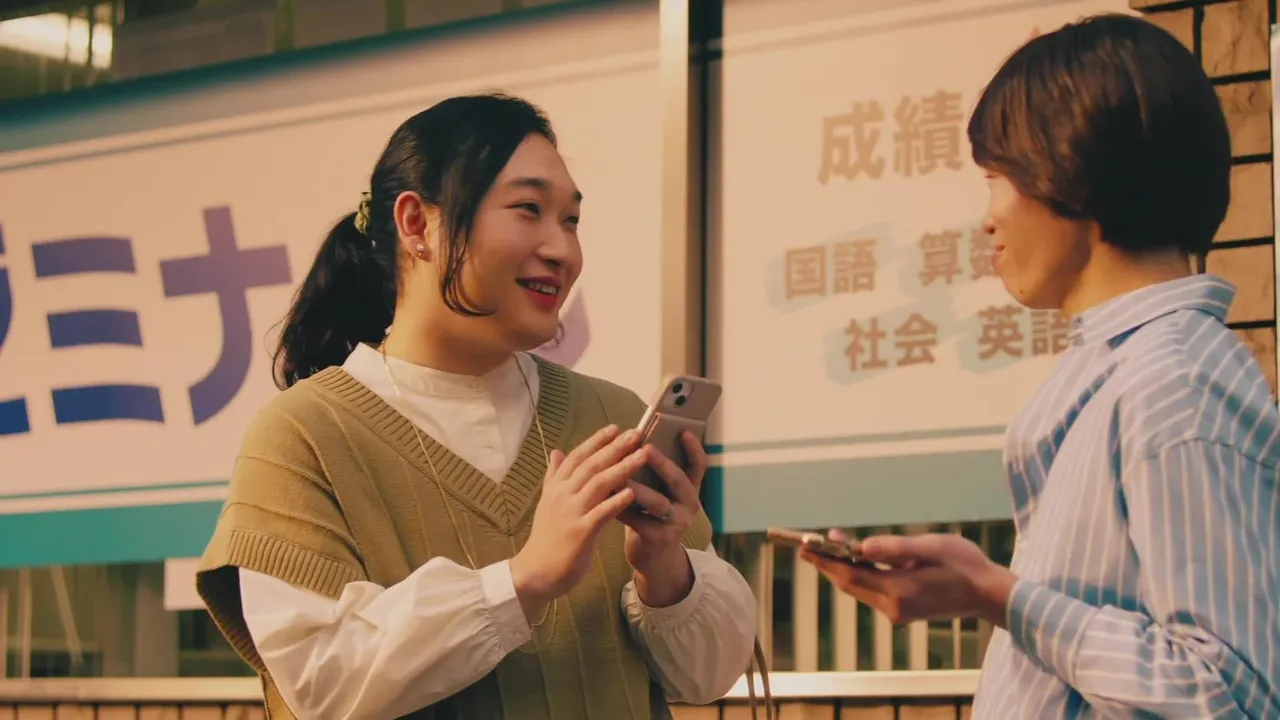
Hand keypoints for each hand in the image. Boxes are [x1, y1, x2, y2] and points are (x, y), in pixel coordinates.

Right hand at [510, 425, 645, 622]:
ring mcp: (571, 513)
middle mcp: (562, 495)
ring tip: (643, 455)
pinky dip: (616, 500)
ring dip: (622, 467)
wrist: (535, 572)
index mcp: (556, 487)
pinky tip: (632, 491)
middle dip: (615, 447)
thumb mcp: (547, 503)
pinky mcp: (580, 533)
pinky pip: (602, 513)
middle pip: (591, 465)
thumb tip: (555, 451)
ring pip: (598, 483)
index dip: (596, 441)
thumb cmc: (546, 538)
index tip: (616, 427)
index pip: (577, 456)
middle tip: (636, 433)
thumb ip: (554, 476)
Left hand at [618, 431, 706, 607]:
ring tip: (621, 478)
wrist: (653, 556)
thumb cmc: (651, 513)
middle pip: (680, 481)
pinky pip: (641, 522)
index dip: (694, 448)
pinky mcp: (661, 540)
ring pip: (658, 503)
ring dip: (639, 489)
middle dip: (663, 465)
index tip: (684, 431)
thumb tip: (634, 438)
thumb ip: (654, 471)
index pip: (698, 465)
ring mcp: (677, 523)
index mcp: (689, 487)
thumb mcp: (660, 491)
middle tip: (646, 449)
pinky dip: (623, 510)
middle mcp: (689, 504)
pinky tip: (608, 501)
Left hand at [800, 530, 1016, 626]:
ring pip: (860, 589)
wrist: (990, 594)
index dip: (825, 561)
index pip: (850, 575)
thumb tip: (860, 547)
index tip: (804, 548)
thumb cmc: (965, 565)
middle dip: (828, 564)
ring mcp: (898, 613)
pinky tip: (857, 559)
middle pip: (850, 584)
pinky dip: (861, 575)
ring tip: (828, 545)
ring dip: (844, 568)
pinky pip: (873, 591)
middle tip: (807, 545)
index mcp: (899, 591)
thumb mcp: (931, 547)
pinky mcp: (904, 612)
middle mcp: (894, 607)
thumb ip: (894, 548)